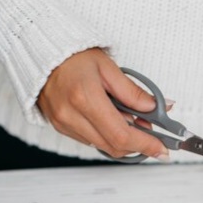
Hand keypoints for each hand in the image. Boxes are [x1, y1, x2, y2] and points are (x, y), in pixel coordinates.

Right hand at [37, 48, 169, 158]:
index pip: (122, 135)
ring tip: (132, 121)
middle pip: (114, 146)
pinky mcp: (60, 126)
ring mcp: (63, 123)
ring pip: (103, 146)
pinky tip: (113, 121)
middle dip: (138, 144)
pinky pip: (90, 141)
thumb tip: (156, 108)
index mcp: (85, 98)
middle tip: (151, 131)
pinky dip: (107, 136)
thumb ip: (133, 92)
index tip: (162, 149)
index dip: (146, 145)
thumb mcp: (108, 68)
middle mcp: (71, 115)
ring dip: (123, 140)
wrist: (40, 52)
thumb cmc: (72, 56)